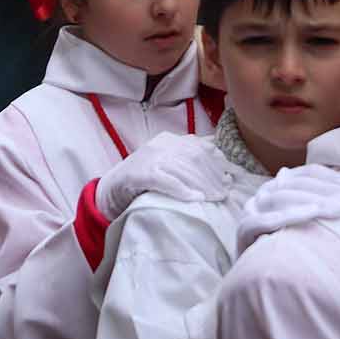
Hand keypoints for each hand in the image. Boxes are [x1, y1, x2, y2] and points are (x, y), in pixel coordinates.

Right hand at [94, 131, 229, 221]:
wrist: (111, 189)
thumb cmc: (144, 179)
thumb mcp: (167, 163)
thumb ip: (187, 159)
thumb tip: (218, 159)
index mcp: (167, 140)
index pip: (197, 148)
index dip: (215, 163)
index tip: (228, 179)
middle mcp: (159, 145)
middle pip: (192, 158)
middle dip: (211, 176)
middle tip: (224, 193)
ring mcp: (149, 158)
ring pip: (182, 168)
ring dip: (201, 184)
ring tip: (214, 198)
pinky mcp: (140, 174)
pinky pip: (164, 180)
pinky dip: (181, 189)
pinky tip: (195, 198)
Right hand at [238, 165, 339, 245]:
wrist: (260, 283)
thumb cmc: (292, 253)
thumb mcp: (309, 226)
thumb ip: (321, 205)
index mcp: (280, 187)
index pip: (307, 174)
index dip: (332, 179)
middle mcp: (263, 195)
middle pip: (295, 185)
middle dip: (327, 192)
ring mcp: (250, 212)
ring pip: (280, 198)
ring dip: (311, 201)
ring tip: (337, 209)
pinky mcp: (243, 231)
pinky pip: (263, 220)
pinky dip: (287, 215)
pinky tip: (310, 214)